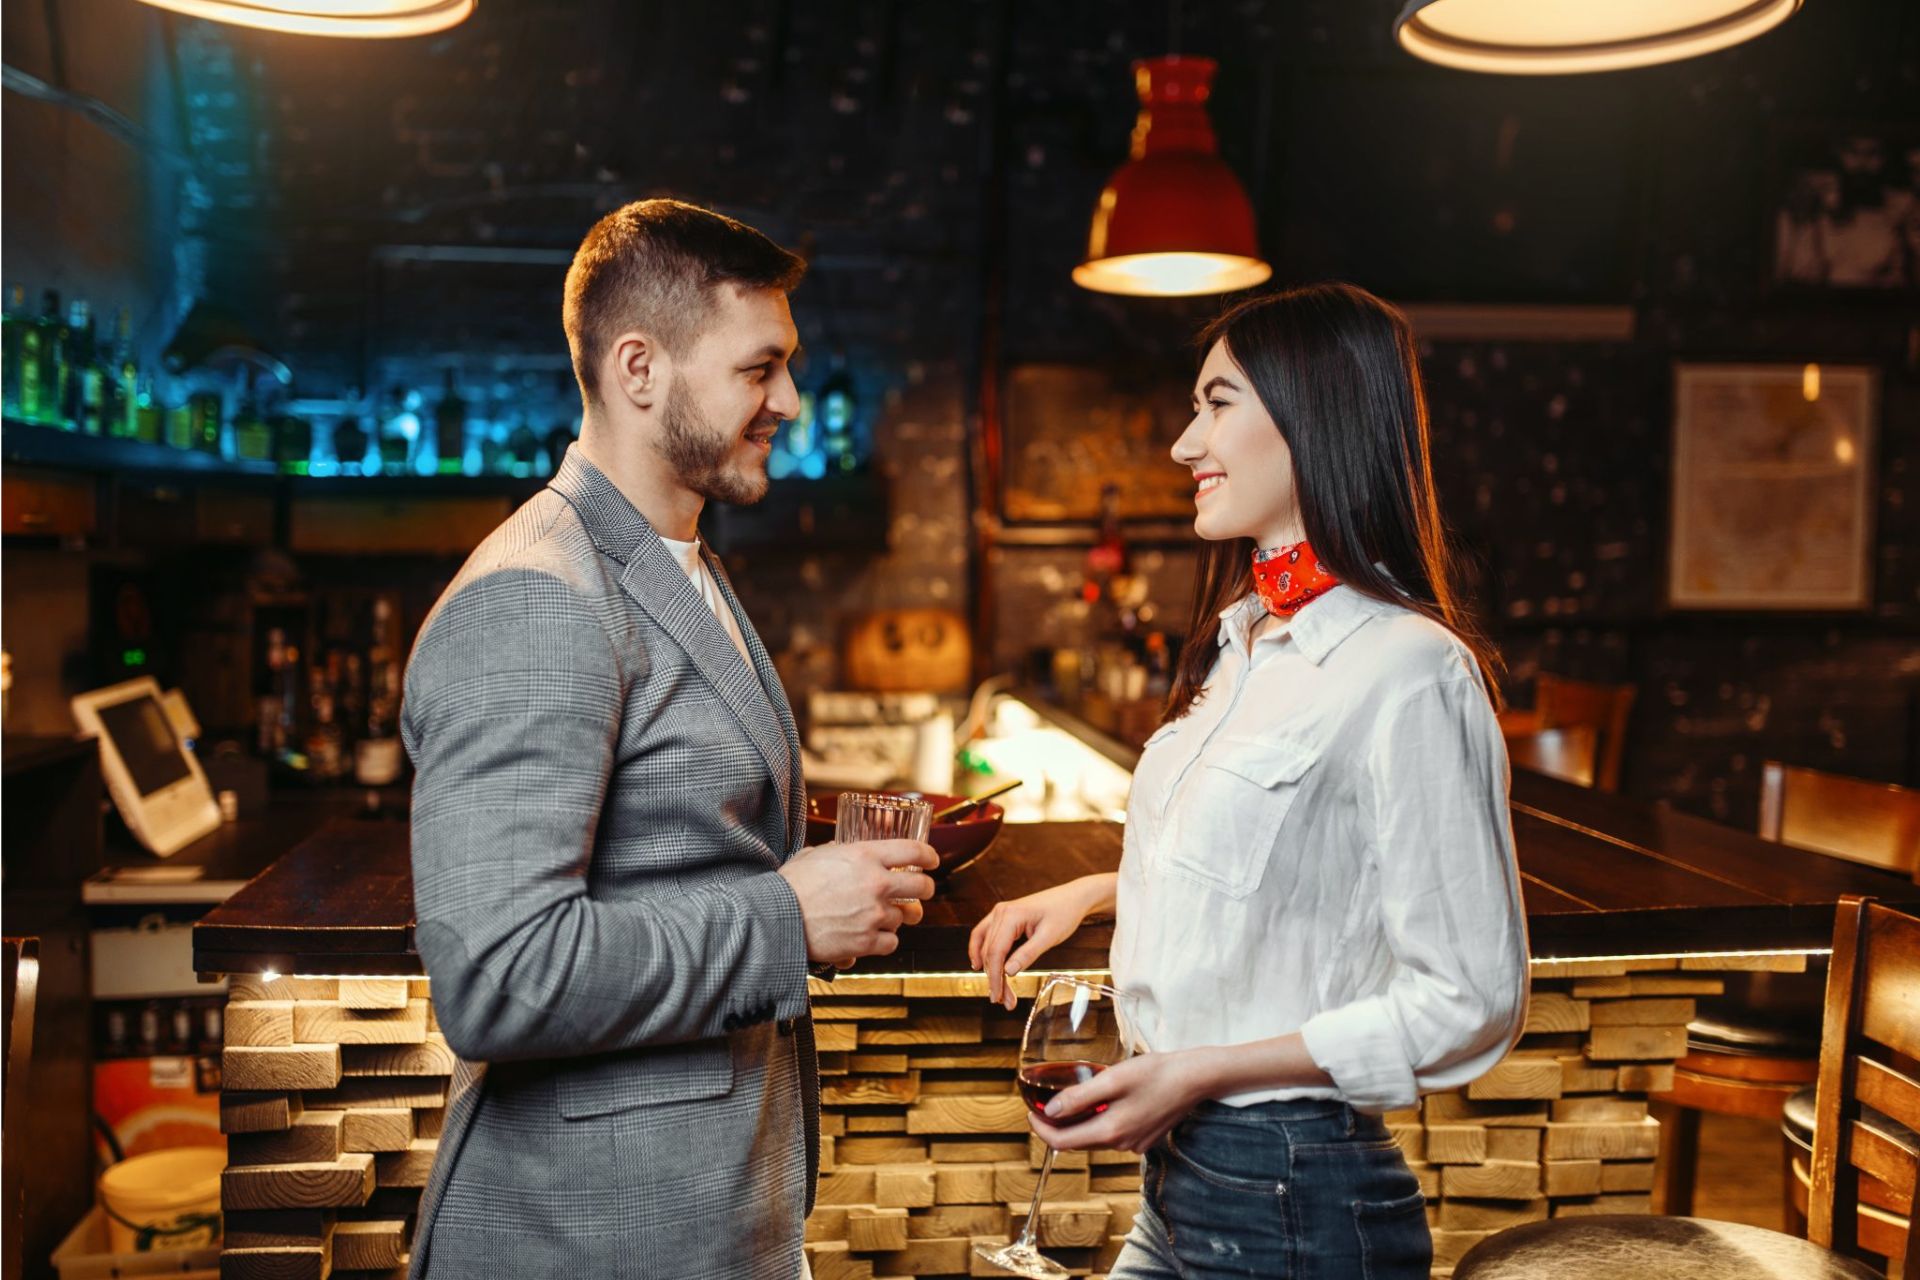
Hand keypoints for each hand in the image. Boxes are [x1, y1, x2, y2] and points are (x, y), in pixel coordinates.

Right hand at [779, 839, 936, 965]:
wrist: (777, 918)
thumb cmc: (790, 885)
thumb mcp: (815, 854)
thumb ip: (837, 851)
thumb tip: (842, 850)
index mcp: (865, 856)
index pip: (913, 851)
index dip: (928, 856)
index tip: (932, 861)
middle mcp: (876, 884)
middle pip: (922, 887)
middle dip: (926, 890)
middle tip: (921, 893)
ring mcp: (874, 914)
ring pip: (904, 918)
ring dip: (896, 918)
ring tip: (881, 917)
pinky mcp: (867, 942)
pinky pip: (891, 942)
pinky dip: (883, 941)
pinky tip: (871, 937)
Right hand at [968, 876, 1110, 1009]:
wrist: (1074, 897)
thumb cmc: (1065, 913)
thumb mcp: (1049, 937)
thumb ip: (1028, 954)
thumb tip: (1008, 972)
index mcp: (1010, 915)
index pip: (995, 952)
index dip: (994, 977)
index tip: (998, 997)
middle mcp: (1000, 912)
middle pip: (989, 952)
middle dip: (994, 978)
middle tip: (1003, 1001)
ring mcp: (1000, 913)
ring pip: (985, 946)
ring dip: (989, 969)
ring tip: (997, 990)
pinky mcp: (1004, 917)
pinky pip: (986, 935)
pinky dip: (982, 951)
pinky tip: (980, 965)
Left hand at [1030, 1050, 1206, 1154]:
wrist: (1195, 1078)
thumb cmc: (1156, 1073)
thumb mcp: (1113, 1079)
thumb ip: (1080, 1097)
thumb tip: (1051, 1112)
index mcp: (1110, 1132)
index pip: (1062, 1142)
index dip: (1041, 1129)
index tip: (1030, 1111)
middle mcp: (1121, 1144)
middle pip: (1077, 1141)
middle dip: (1057, 1126)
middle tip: (1043, 1104)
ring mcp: (1134, 1143)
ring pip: (1095, 1137)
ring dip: (1079, 1122)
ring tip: (1070, 1099)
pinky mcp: (1144, 1137)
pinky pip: (1112, 1133)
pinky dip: (1099, 1121)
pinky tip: (1102, 1101)